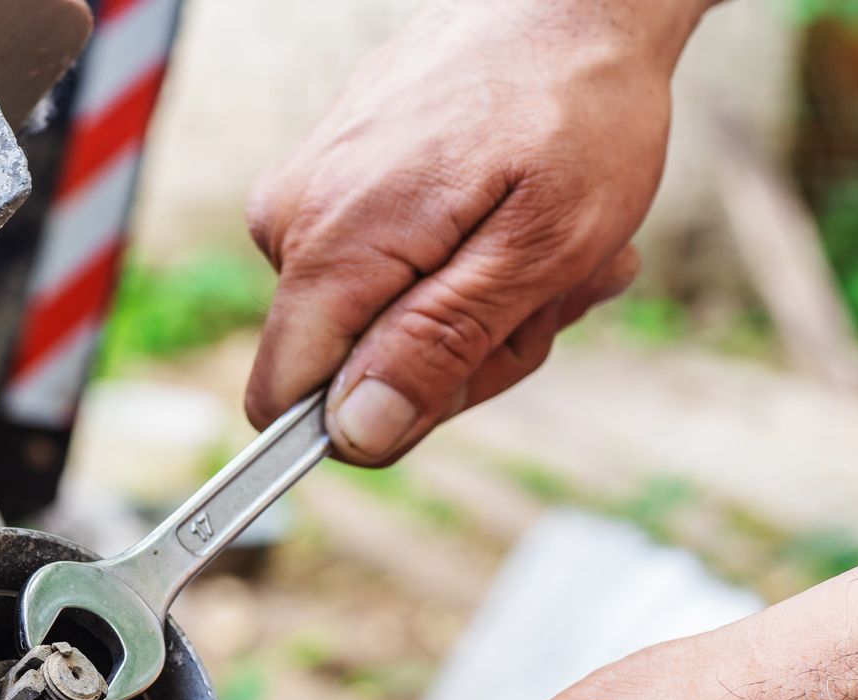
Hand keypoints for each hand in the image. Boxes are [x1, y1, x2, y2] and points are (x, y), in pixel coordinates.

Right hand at [244, 0, 715, 462]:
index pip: (283, 401)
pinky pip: (380, 271)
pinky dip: (456, 264)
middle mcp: (290, 222)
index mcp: (331, 246)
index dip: (371, 420)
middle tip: (538, 295)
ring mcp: (305, 196)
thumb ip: (439, 347)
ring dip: (470, 310)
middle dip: (455, 355)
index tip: (462, 375)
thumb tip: (356, 432)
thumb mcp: (538, 250)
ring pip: (374, 324)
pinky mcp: (328, 180)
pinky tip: (509, 218)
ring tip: (539, 246)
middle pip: (346, 370)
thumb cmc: (574, 109)